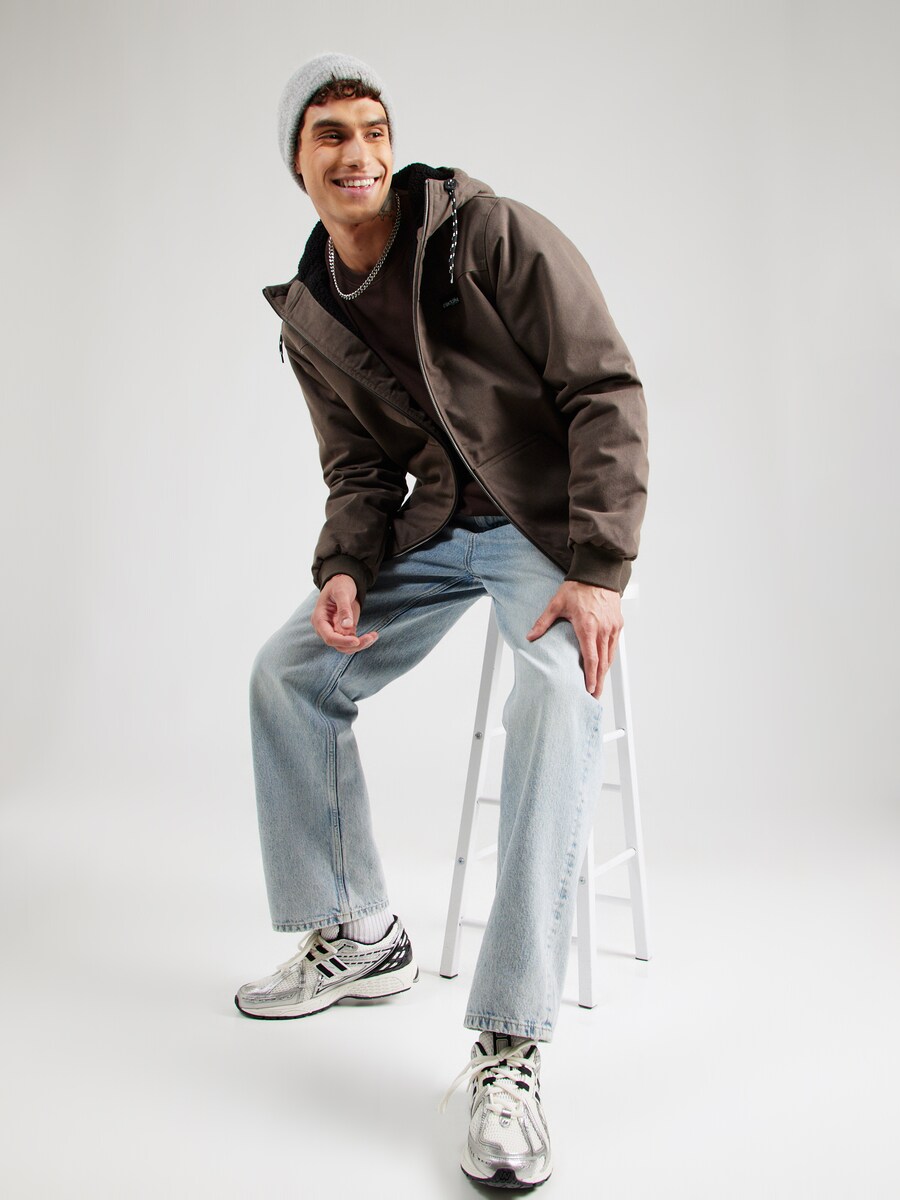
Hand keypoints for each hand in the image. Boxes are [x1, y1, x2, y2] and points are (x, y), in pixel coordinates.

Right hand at [311, 574, 377, 653]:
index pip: (329, 637)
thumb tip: (347, 626)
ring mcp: (334, 630)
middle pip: (338, 645)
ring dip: (360, 645)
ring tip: (374, 636)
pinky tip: (373, 635)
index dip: (342, 641)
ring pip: (346, 647)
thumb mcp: (341, 592)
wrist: (342, 582)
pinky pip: (352, 642)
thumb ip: (344, 608)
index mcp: (319, 619)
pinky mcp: (344, 631)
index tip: (356, 641)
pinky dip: (363, 641)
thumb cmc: (339, 584)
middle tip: (371, 637)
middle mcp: (325, 628)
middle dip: (354, 644)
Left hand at [526, 581, 622, 697]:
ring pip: (610, 656)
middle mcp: (603, 629)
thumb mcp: (556, 604)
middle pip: (603, 662)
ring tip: (598, 685)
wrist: (597, 573)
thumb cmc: (578, 588)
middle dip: (599, 681)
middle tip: (594, 695)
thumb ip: (543, 622)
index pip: (591, 658)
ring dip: (605, 672)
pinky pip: (614, 646)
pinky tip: (604, 666)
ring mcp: (612, 627)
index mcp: (588, 627)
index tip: (590, 689)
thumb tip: (530, 636)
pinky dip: (609, 658)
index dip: (591, 676)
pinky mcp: (617, 624)